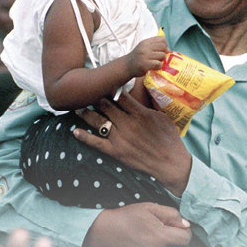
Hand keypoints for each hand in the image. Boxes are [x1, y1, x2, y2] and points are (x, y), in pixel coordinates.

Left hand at [73, 90, 192, 193]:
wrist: (171, 164)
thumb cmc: (170, 139)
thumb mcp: (164, 116)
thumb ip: (153, 102)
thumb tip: (149, 87)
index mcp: (140, 113)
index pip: (121, 96)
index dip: (110, 87)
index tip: (103, 82)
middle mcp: (128, 124)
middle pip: (106, 106)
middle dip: (95, 97)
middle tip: (86, 91)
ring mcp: (121, 138)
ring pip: (99, 122)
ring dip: (86, 113)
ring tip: (77, 107)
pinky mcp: (116, 152)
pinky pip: (97, 143)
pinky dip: (85, 137)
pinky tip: (75, 132)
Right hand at [83, 203, 188, 246]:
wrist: (106, 231)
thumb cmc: (129, 217)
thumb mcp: (151, 207)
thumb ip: (172, 214)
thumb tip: (187, 226)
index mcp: (159, 235)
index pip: (186, 238)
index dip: (184, 230)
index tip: (177, 226)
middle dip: (178, 240)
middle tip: (168, 233)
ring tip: (164, 244)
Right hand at [125, 36, 167, 76]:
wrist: (127, 66)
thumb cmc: (138, 57)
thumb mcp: (143, 47)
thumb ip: (154, 45)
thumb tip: (168, 49)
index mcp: (146, 42)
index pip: (162, 39)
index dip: (165, 45)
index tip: (162, 50)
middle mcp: (145, 47)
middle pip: (163, 47)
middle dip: (164, 53)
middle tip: (159, 57)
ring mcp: (145, 56)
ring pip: (162, 55)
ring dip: (161, 60)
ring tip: (156, 62)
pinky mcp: (145, 64)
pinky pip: (159, 64)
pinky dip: (159, 67)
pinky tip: (154, 67)